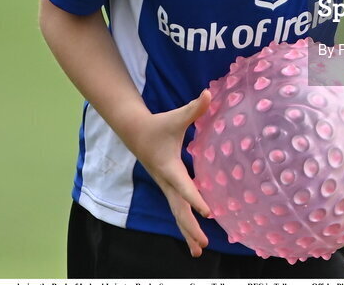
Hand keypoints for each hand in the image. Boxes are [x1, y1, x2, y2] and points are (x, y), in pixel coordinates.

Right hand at [125, 90, 212, 255]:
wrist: (135, 131)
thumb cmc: (158, 124)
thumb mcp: (177, 116)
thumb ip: (194, 108)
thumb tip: (209, 93)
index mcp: (169, 168)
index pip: (184, 186)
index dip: (196, 198)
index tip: (208, 212)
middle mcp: (166, 182)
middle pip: (178, 209)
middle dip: (190, 227)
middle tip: (204, 244)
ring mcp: (165, 187)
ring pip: (176, 214)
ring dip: (187, 232)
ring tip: (199, 251)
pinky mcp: (166, 187)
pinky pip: (176, 209)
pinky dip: (185, 223)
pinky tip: (194, 236)